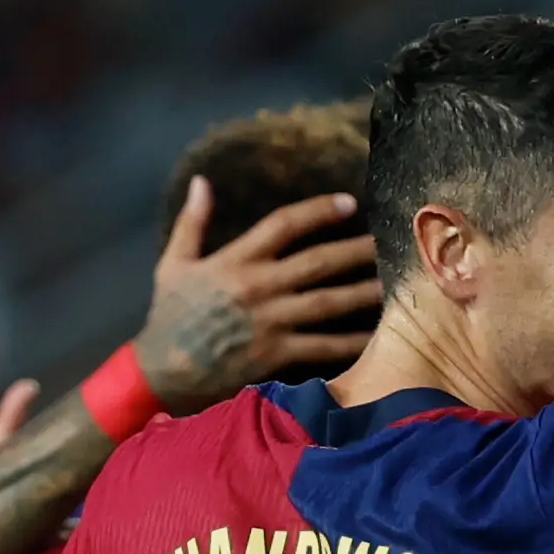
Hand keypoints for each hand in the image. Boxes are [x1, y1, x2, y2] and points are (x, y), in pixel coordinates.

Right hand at [133, 182, 383, 412]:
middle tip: (388, 241)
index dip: (319, 211)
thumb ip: (192, 222)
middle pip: (318, 262)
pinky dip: (350, 343)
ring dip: (361, 292)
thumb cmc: (169, 317)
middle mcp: (259, 287)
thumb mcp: (172, 263)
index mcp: (236, 261)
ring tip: (390, 283)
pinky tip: (375, 336)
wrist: (163, 371)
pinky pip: (322, 347)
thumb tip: (203, 181)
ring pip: (327, 303)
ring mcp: (271, 322)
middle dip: (355, 250)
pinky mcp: (276, 355)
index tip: (349, 203)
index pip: (284, 224)